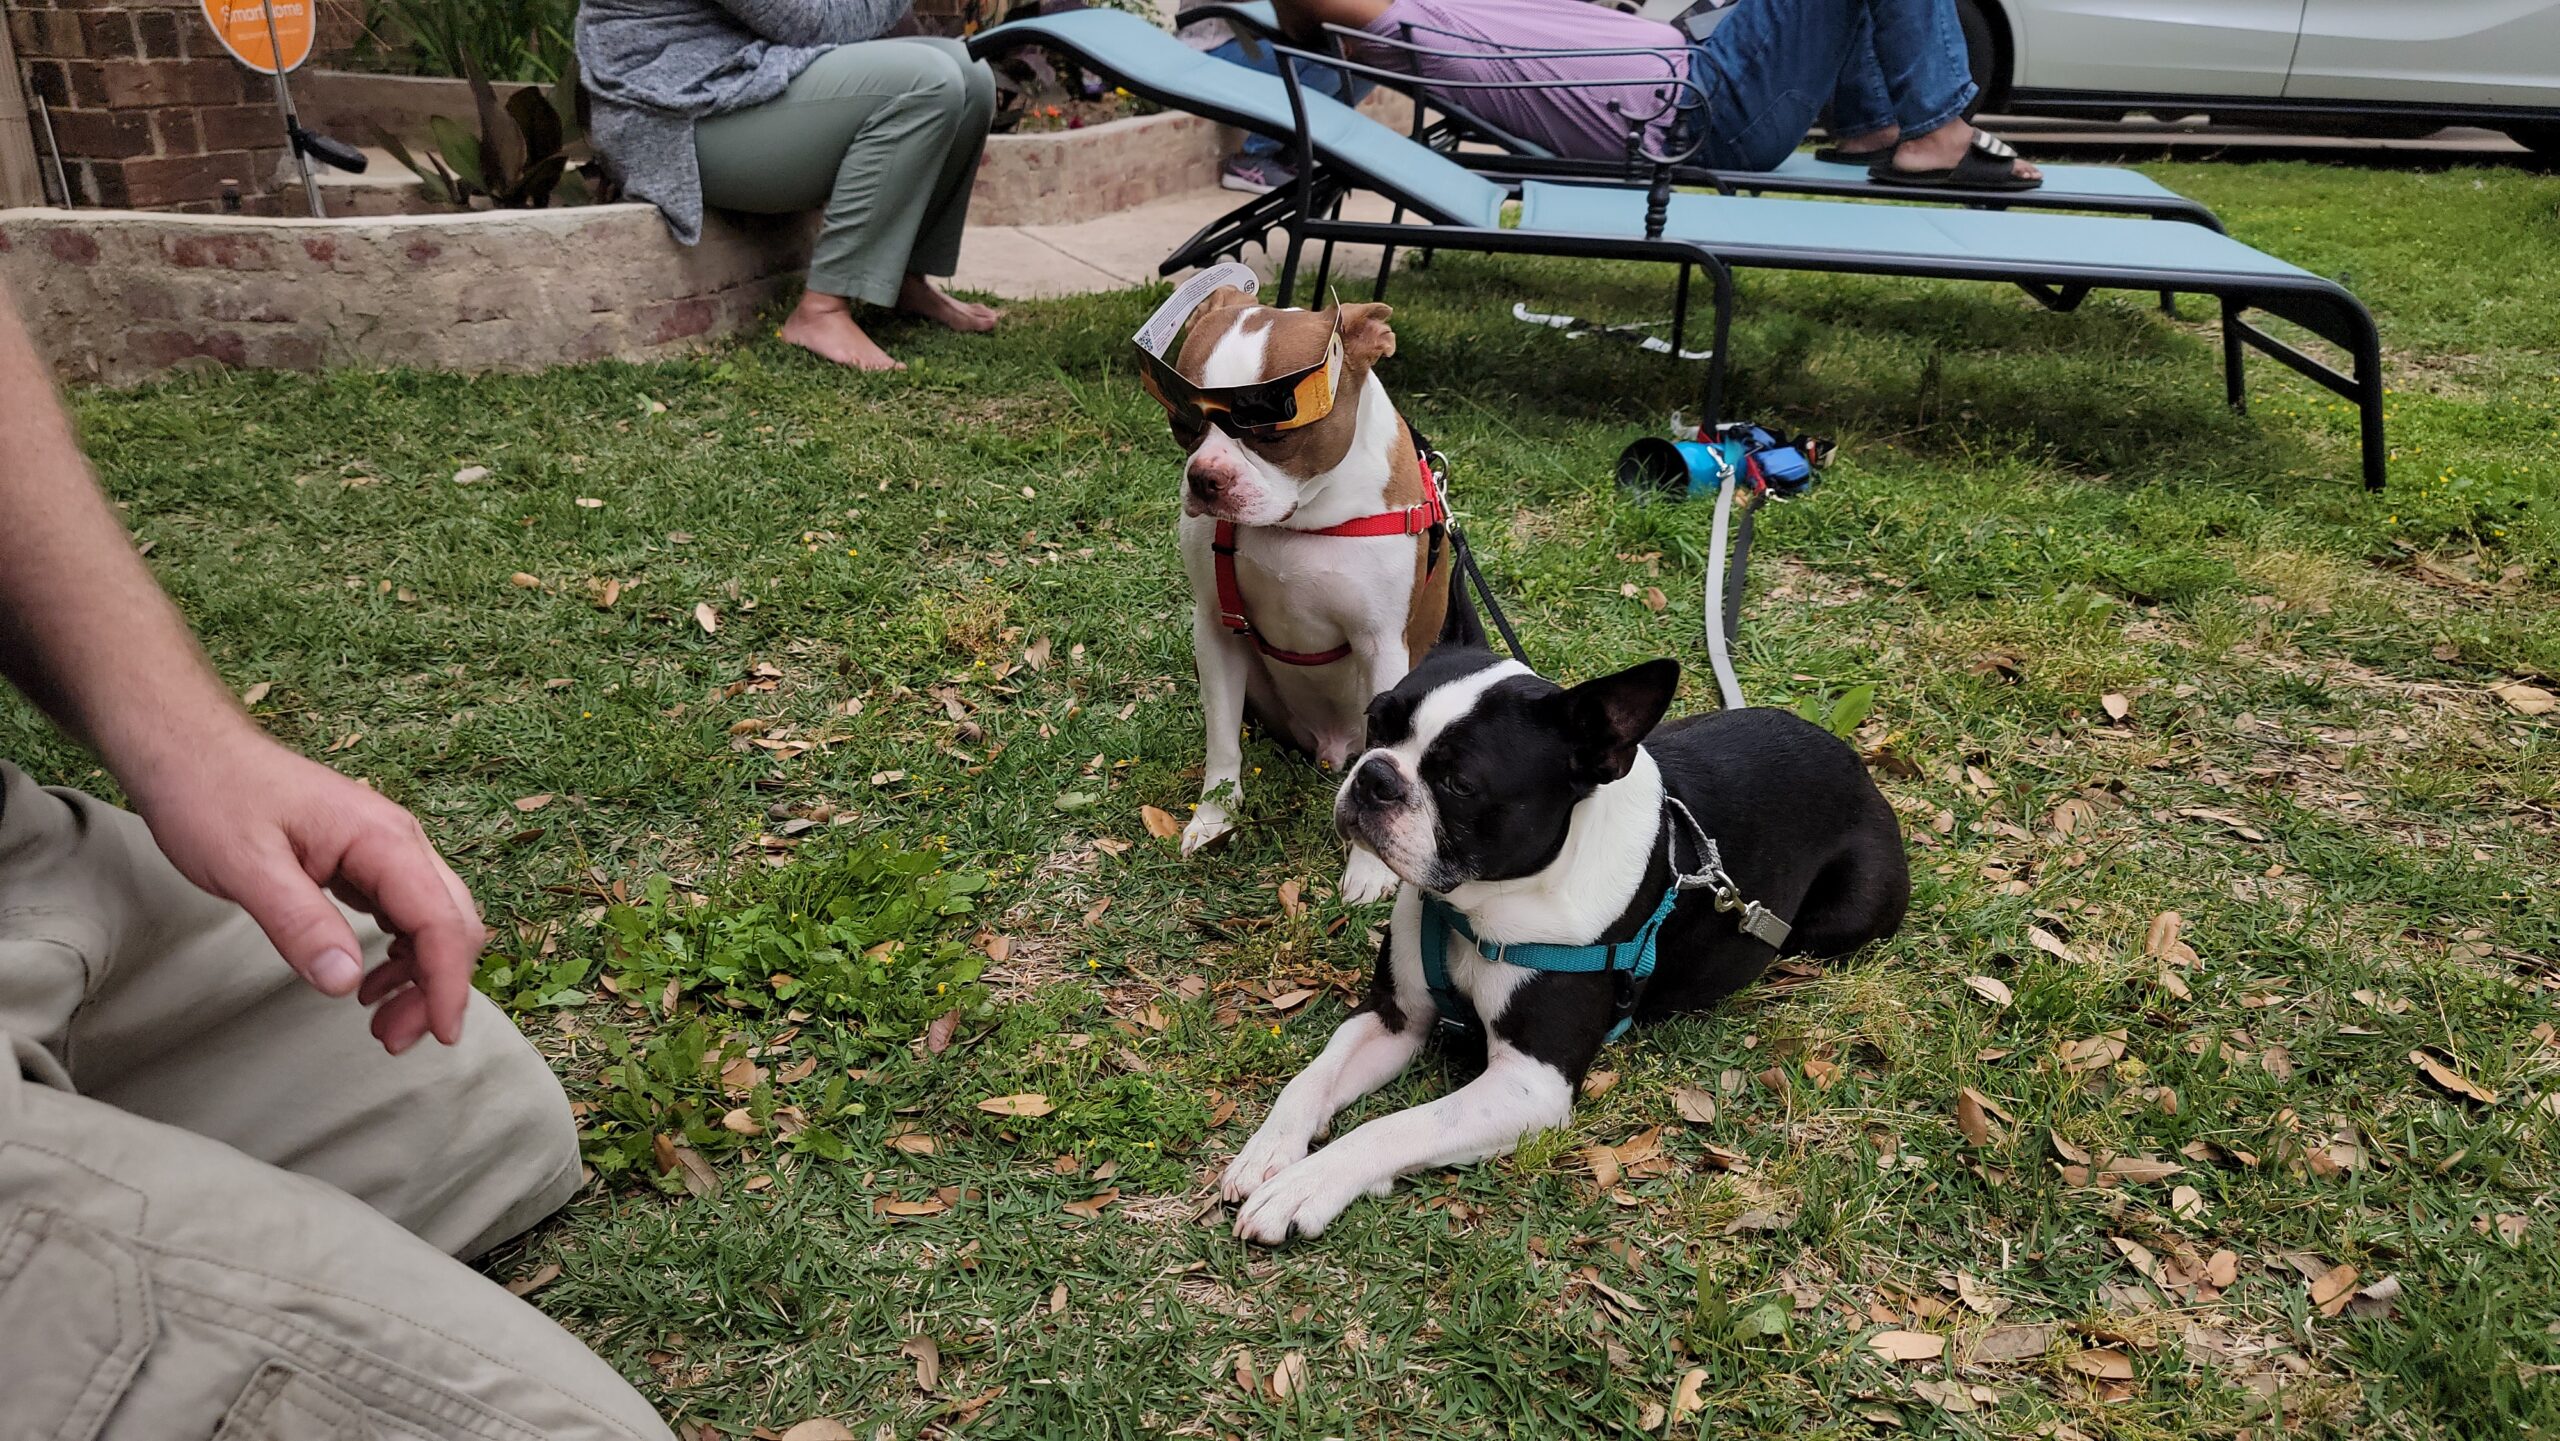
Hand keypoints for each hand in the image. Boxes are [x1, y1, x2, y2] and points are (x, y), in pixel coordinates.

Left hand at [126, 727, 486, 1054]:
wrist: (189, 751)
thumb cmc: (214, 797)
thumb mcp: (248, 867)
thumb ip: (300, 924)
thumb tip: (346, 983)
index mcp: (383, 839)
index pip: (440, 919)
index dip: (448, 981)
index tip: (440, 1033)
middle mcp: (398, 841)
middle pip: (451, 921)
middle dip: (437, 986)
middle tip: (394, 1038)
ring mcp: (384, 849)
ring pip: (433, 920)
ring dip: (421, 974)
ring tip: (381, 1022)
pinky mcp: (364, 859)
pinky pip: (405, 912)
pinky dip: (400, 954)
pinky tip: (367, 981)